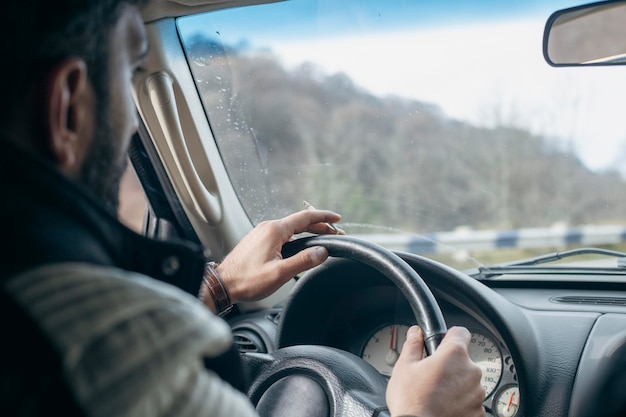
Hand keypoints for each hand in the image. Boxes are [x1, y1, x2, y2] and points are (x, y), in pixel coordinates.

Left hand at [211, 209, 341, 305]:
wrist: (222, 284)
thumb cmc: (247, 280)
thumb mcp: (279, 273)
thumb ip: (303, 261)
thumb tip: (323, 252)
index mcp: (275, 231)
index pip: (306, 217)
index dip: (324, 217)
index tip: (338, 219)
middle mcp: (268, 227)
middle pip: (300, 221)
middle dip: (320, 225)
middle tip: (335, 233)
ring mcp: (261, 232)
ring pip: (291, 227)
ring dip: (308, 231)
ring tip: (322, 238)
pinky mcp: (258, 240)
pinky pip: (282, 233)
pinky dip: (296, 235)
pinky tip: (301, 244)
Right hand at [386, 326, 484, 416]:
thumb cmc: (412, 402)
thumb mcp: (404, 367)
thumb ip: (413, 345)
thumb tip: (415, 333)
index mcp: (454, 355)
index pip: (460, 332)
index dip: (449, 336)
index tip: (442, 343)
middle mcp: (471, 372)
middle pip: (462, 360)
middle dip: (449, 365)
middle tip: (431, 376)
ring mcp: (477, 393)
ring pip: (467, 381)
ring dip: (456, 385)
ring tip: (436, 395)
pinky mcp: (479, 412)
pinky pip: (471, 400)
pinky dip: (461, 402)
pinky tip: (444, 406)